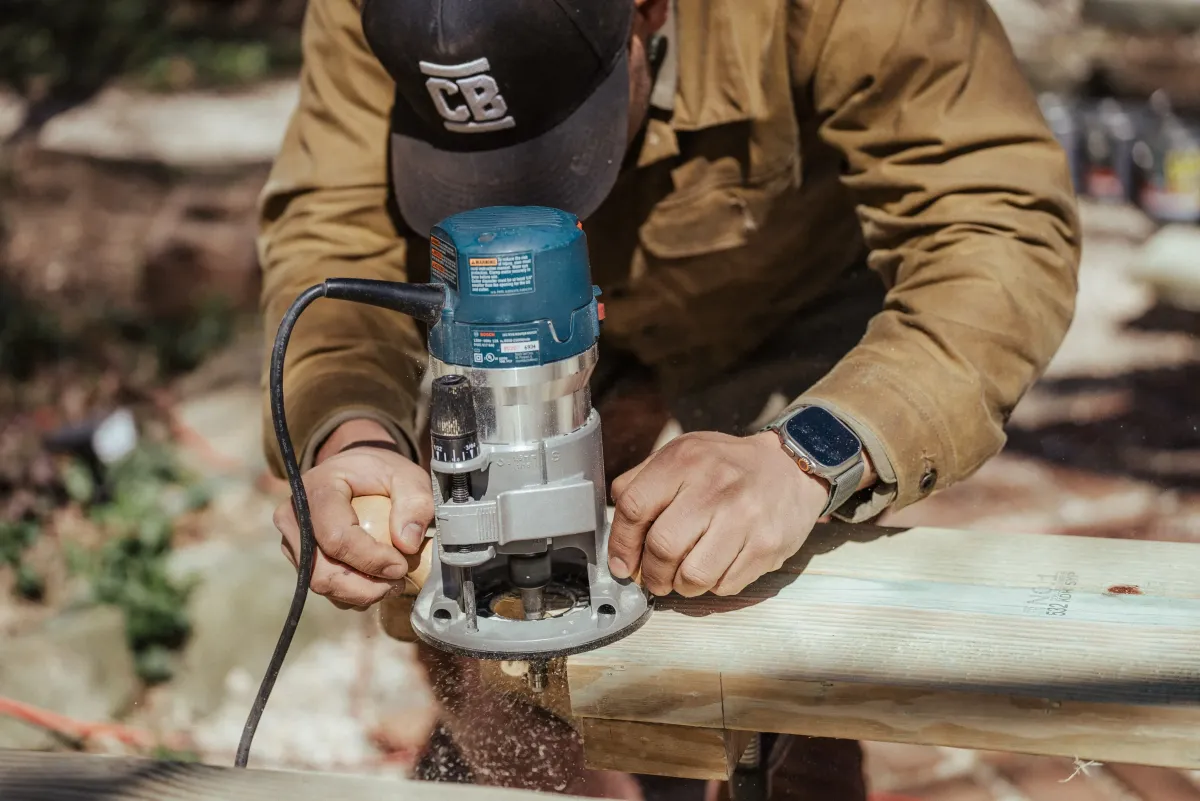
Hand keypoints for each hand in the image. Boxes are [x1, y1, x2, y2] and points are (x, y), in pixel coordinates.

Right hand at [274, 419, 432, 608]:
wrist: (354, 471)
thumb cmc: (380, 473)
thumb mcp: (407, 476)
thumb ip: (415, 503)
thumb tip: (407, 544)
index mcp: (317, 490)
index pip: (335, 538)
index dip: (371, 559)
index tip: (401, 566)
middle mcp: (293, 517)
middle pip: (321, 572)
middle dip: (365, 586)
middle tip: (398, 581)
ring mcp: (292, 541)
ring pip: (321, 585)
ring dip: (360, 593)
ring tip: (390, 581)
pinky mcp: (299, 559)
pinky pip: (324, 588)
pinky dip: (352, 593)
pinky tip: (375, 580)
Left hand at [607, 431, 834, 597]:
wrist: (792, 468)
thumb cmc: (729, 466)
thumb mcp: (683, 454)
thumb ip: (643, 482)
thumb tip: (616, 530)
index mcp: (686, 461)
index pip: (634, 507)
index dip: (620, 543)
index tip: (621, 563)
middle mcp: (715, 487)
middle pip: (662, 547)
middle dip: (650, 573)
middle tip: (653, 578)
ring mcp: (744, 519)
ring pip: (693, 576)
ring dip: (680, 586)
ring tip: (682, 576)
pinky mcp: (767, 546)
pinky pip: (725, 585)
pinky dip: (713, 586)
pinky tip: (715, 568)